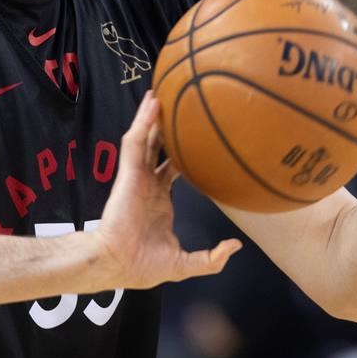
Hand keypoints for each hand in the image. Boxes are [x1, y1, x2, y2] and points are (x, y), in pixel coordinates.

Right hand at [92, 91, 241, 288]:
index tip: (197, 138)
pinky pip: (135, 142)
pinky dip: (142, 122)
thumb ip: (210, 258)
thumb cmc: (144, 265)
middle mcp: (148, 183)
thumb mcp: (184, 264)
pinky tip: (152, 104)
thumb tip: (235, 247)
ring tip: (159, 92)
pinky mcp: (129, 173)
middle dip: (164, 126)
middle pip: (157, 147)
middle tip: (177, 104)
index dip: (183, 151)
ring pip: (145, 138)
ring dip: (150, 115)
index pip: (172, 167)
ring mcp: (138, 176)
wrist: (121, 265)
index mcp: (160, 198)